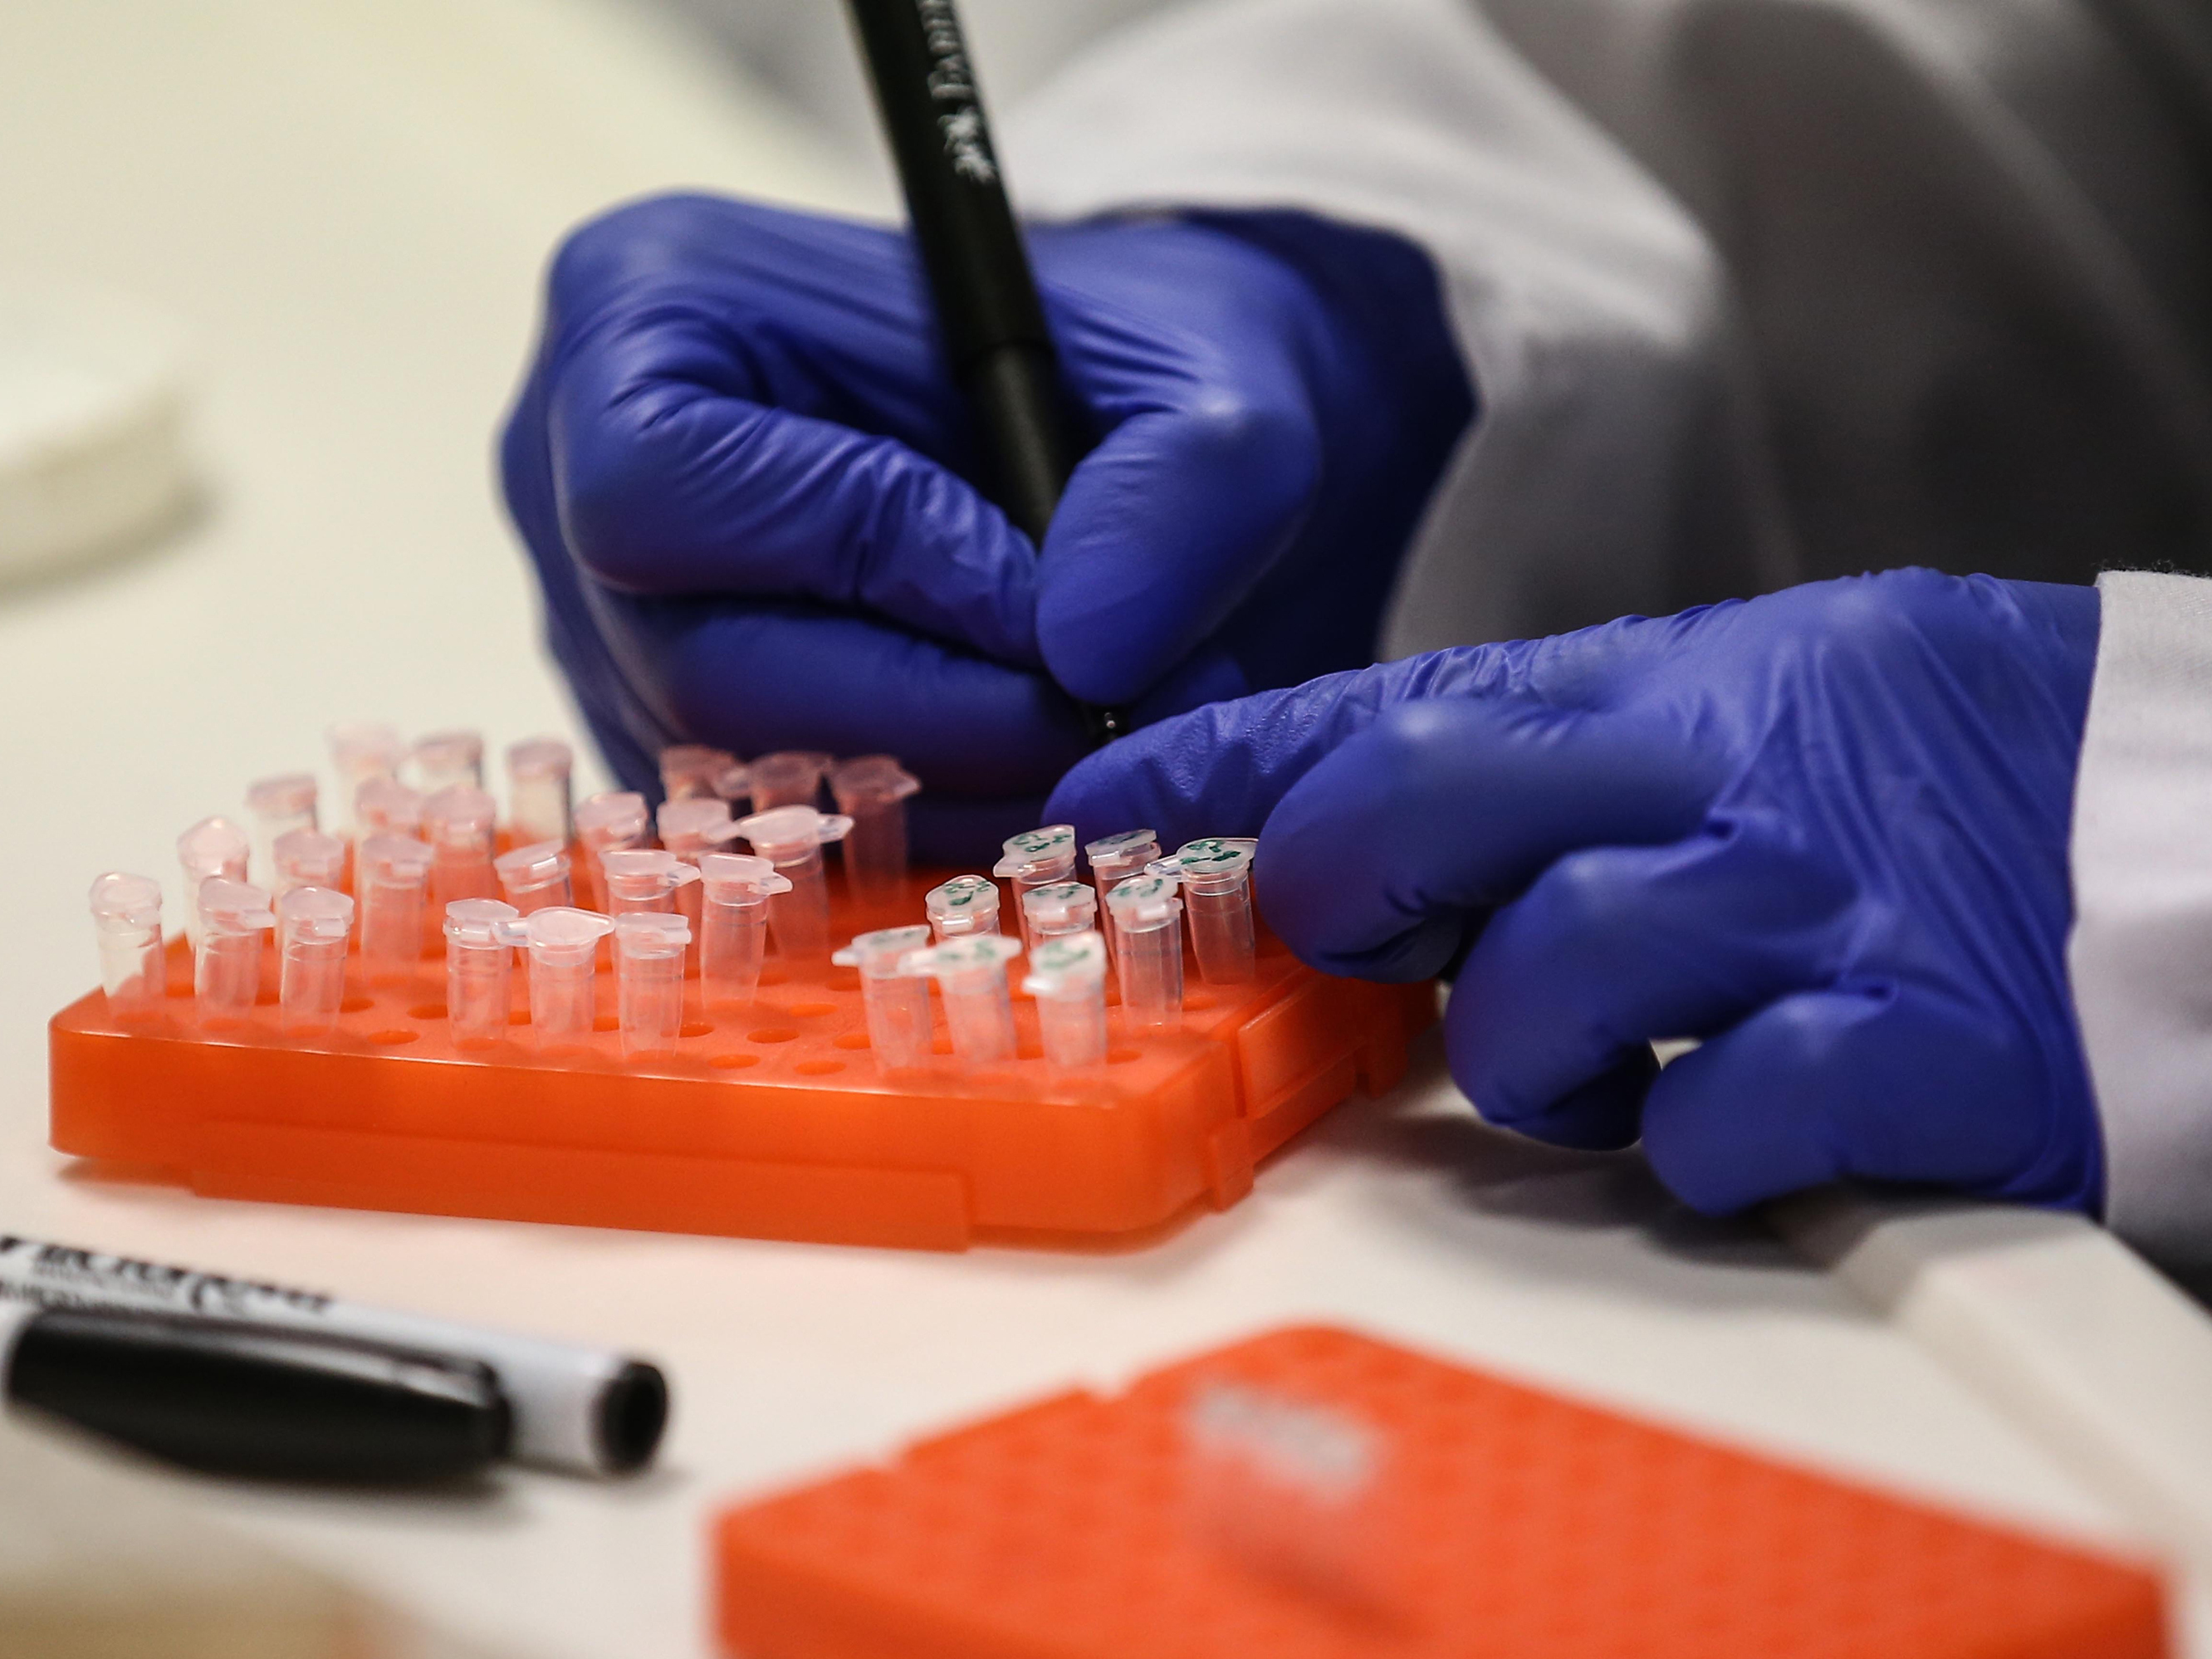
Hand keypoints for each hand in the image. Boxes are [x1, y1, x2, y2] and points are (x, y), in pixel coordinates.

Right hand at [499, 194, 1471, 859]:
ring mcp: (606, 621)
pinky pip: (762, 840)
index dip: (868, 569)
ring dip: (937, 800)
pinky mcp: (664, 738)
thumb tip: (1084, 652)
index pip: (673, 486)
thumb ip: (1188, 485)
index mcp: (645, 307)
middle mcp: (570, 471)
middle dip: (926, 721)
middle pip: (700, 663)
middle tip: (1100, 724)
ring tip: (1091, 749)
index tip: (1055, 619)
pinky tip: (1023, 787)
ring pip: (732, 782)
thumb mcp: (1220, 379)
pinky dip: (912, 838)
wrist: (1126, 435)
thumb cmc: (1138, 367)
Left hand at [1048, 570, 2105, 1215]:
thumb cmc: (1936, 766)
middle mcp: (1713, 790)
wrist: (2184, 830)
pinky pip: (1702, 1128)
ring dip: (1531, 1054)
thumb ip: (1547, 738)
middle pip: (1413, 810)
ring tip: (1600, 1053)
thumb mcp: (1739, 691)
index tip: (1091, 807)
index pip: (1382, 706)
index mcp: (1664, 690)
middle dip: (1344, 889)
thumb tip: (1335, 787)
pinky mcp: (1903, 1060)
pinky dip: (1683, 1145)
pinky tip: (1726, 1113)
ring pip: (1536, 992)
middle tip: (1366, 936)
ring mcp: (1801, 923)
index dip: (1214, 765)